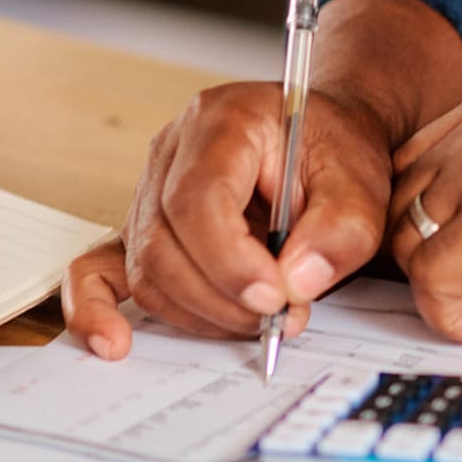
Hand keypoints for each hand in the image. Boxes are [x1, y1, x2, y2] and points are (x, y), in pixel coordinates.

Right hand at [64, 81, 391, 357]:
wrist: (322, 138)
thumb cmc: (333, 149)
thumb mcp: (361, 180)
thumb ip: (340, 229)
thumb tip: (297, 284)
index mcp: (221, 121)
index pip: (197, 198)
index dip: (229, 260)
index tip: (274, 298)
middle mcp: (172, 153)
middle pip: (164, 242)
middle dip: (222, 297)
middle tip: (281, 318)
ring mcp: (150, 191)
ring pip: (147, 270)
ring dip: (201, 312)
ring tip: (261, 320)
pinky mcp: (145, 229)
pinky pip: (100, 269)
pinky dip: (100, 308)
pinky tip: (112, 340)